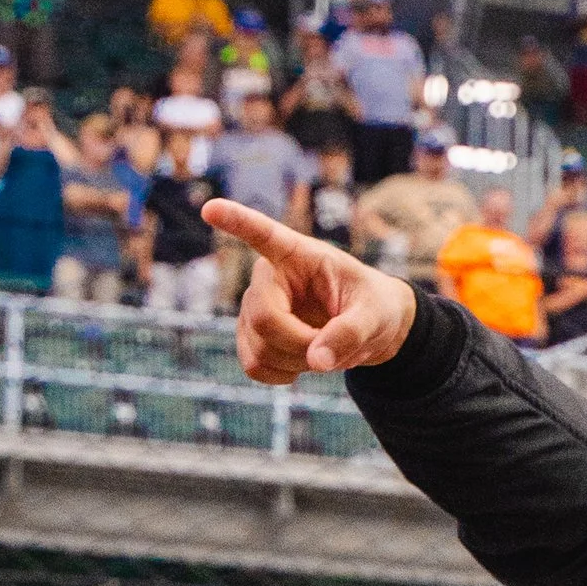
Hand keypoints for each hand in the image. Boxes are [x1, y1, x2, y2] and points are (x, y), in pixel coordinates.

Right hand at [205, 200, 416, 382]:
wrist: (367, 330)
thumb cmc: (373, 308)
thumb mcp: (375, 317)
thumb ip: (350, 334)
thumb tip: (316, 361)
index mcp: (297, 256)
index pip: (262, 234)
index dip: (236, 221)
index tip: (210, 209)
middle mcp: (267, 279)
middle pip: (263, 319)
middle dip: (301, 345)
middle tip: (332, 346)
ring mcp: (253, 308)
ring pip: (258, 349)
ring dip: (297, 363)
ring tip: (321, 349)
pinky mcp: (251, 337)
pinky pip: (254, 367)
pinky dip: (282, 376)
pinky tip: (300, 364)